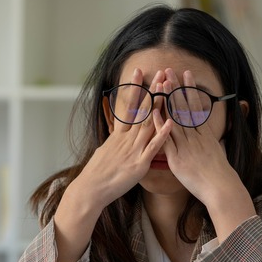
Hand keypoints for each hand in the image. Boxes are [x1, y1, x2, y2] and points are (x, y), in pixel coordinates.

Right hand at [72, 68, 172, 209]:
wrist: (91, 189)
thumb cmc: (97, 174)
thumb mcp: (105, 151)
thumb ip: (115, 142)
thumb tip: (116, 135)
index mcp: (118, 135)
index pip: (128, 106)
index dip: (134, 88)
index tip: (139, 72)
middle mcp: (126, 139)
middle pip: (142, 110)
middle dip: (152, 90)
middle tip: (160, 72)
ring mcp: (133, 150)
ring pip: (149, 123)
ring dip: (160, 105)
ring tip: (168, 88)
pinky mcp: (139, 164)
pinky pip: (153, 147)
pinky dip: (162, 134)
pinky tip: (170, 122)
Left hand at [160, 68, 237, 204]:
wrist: (220, 188)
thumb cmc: (220, 174)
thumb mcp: (219, 152)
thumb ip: (214, 142)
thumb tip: (215, 137)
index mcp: (205, 134)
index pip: (196, 106)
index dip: (189, 90)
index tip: (186, 75)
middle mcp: (195, 136)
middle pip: (184, 107)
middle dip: (176, 88)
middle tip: (170, 71)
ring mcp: (185, 146)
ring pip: (175, 119)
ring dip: (168, 100)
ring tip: (162, 83)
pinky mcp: (177, 158)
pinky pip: (166, 139)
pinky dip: (160, 125)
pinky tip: (153, 112)